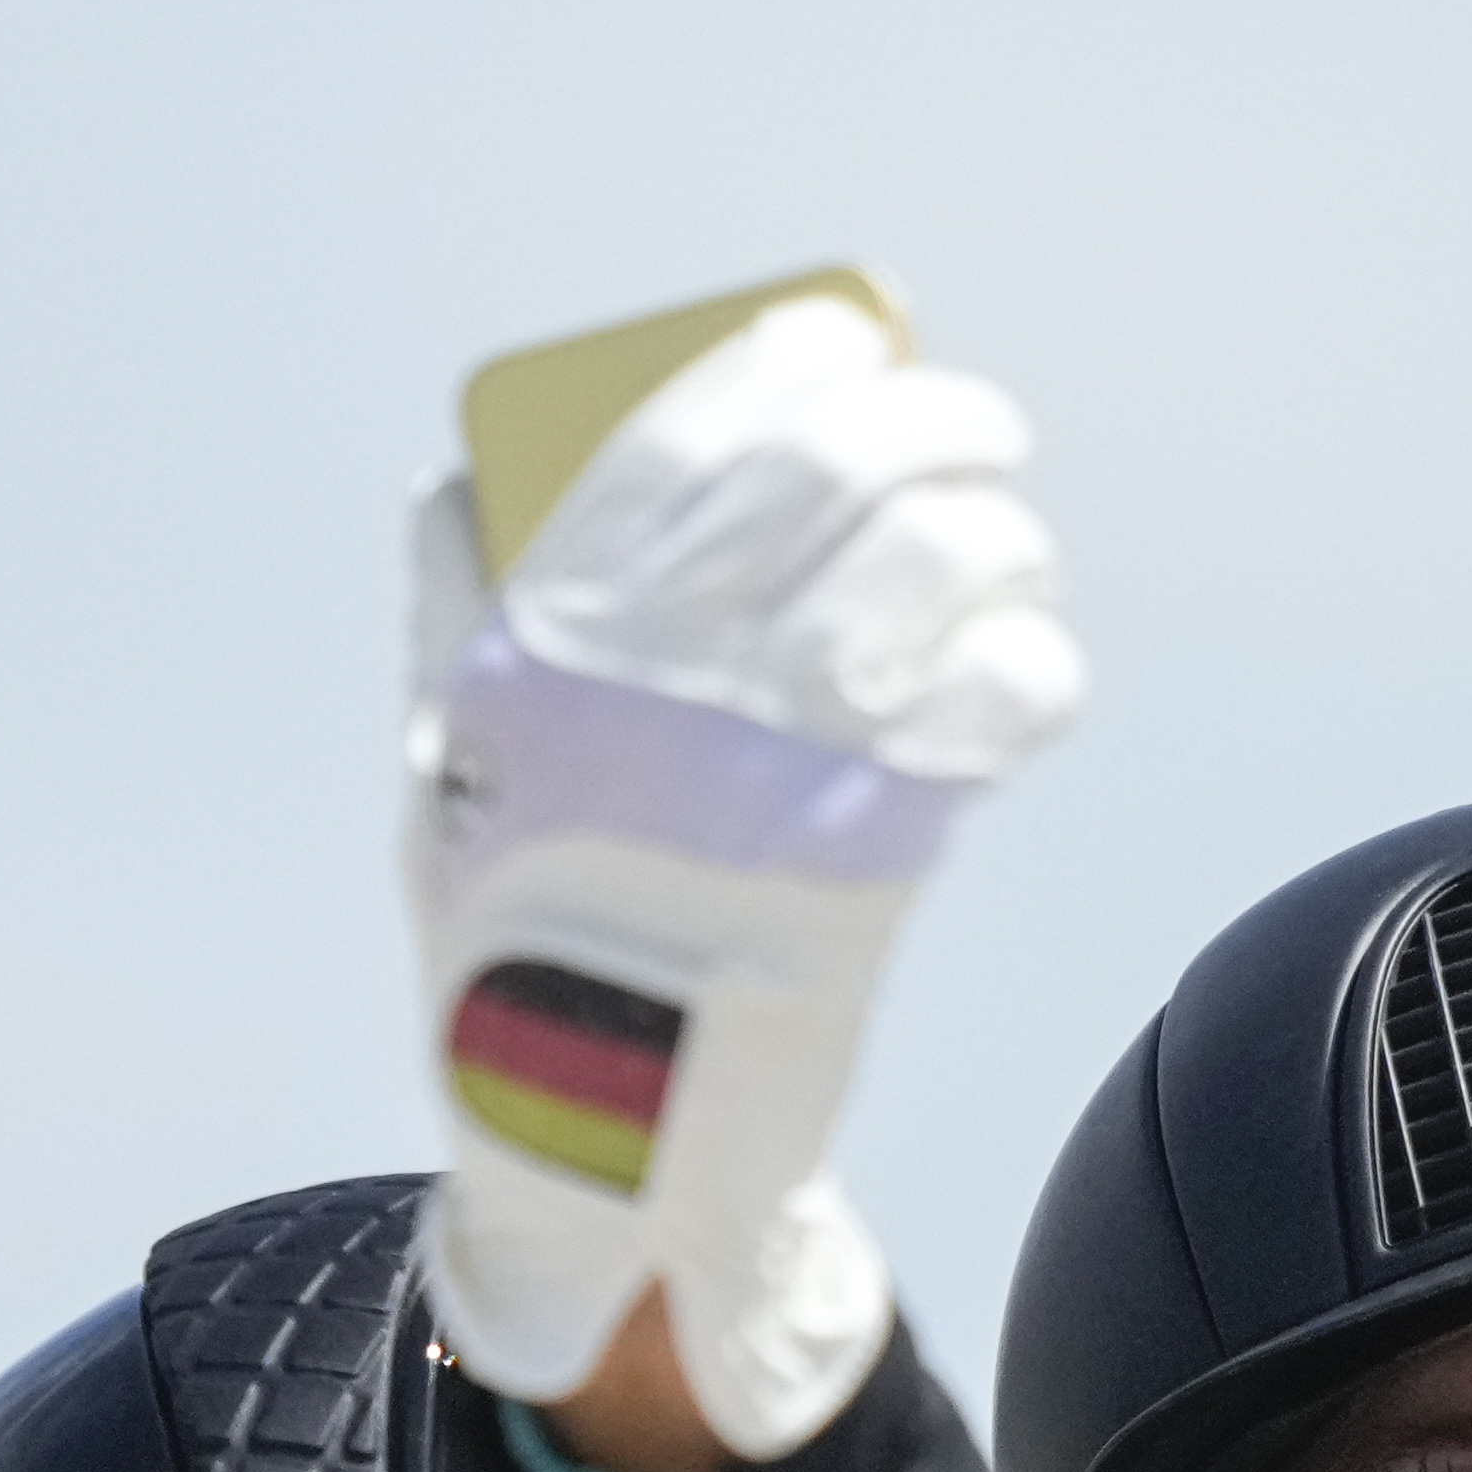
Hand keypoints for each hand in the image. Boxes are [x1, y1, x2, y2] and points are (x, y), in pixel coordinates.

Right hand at [401, 292, 1085, 1447]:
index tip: (841, 341)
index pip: (685, 431)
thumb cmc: (517, 937)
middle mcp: (672, 673)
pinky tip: (1019, 667)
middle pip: (838, 471)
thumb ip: (453, 616)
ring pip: (939, 562)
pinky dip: (1033, 659)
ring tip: (1006, 554)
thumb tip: (459, 483)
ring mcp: (784, 753)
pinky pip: (1005, 693)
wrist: (596, 1130)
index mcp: (553, 635)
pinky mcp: (886, 841)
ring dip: (998, 536)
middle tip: (978, 429)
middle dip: (930, 420)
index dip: (784, 362)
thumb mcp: (439, 770)